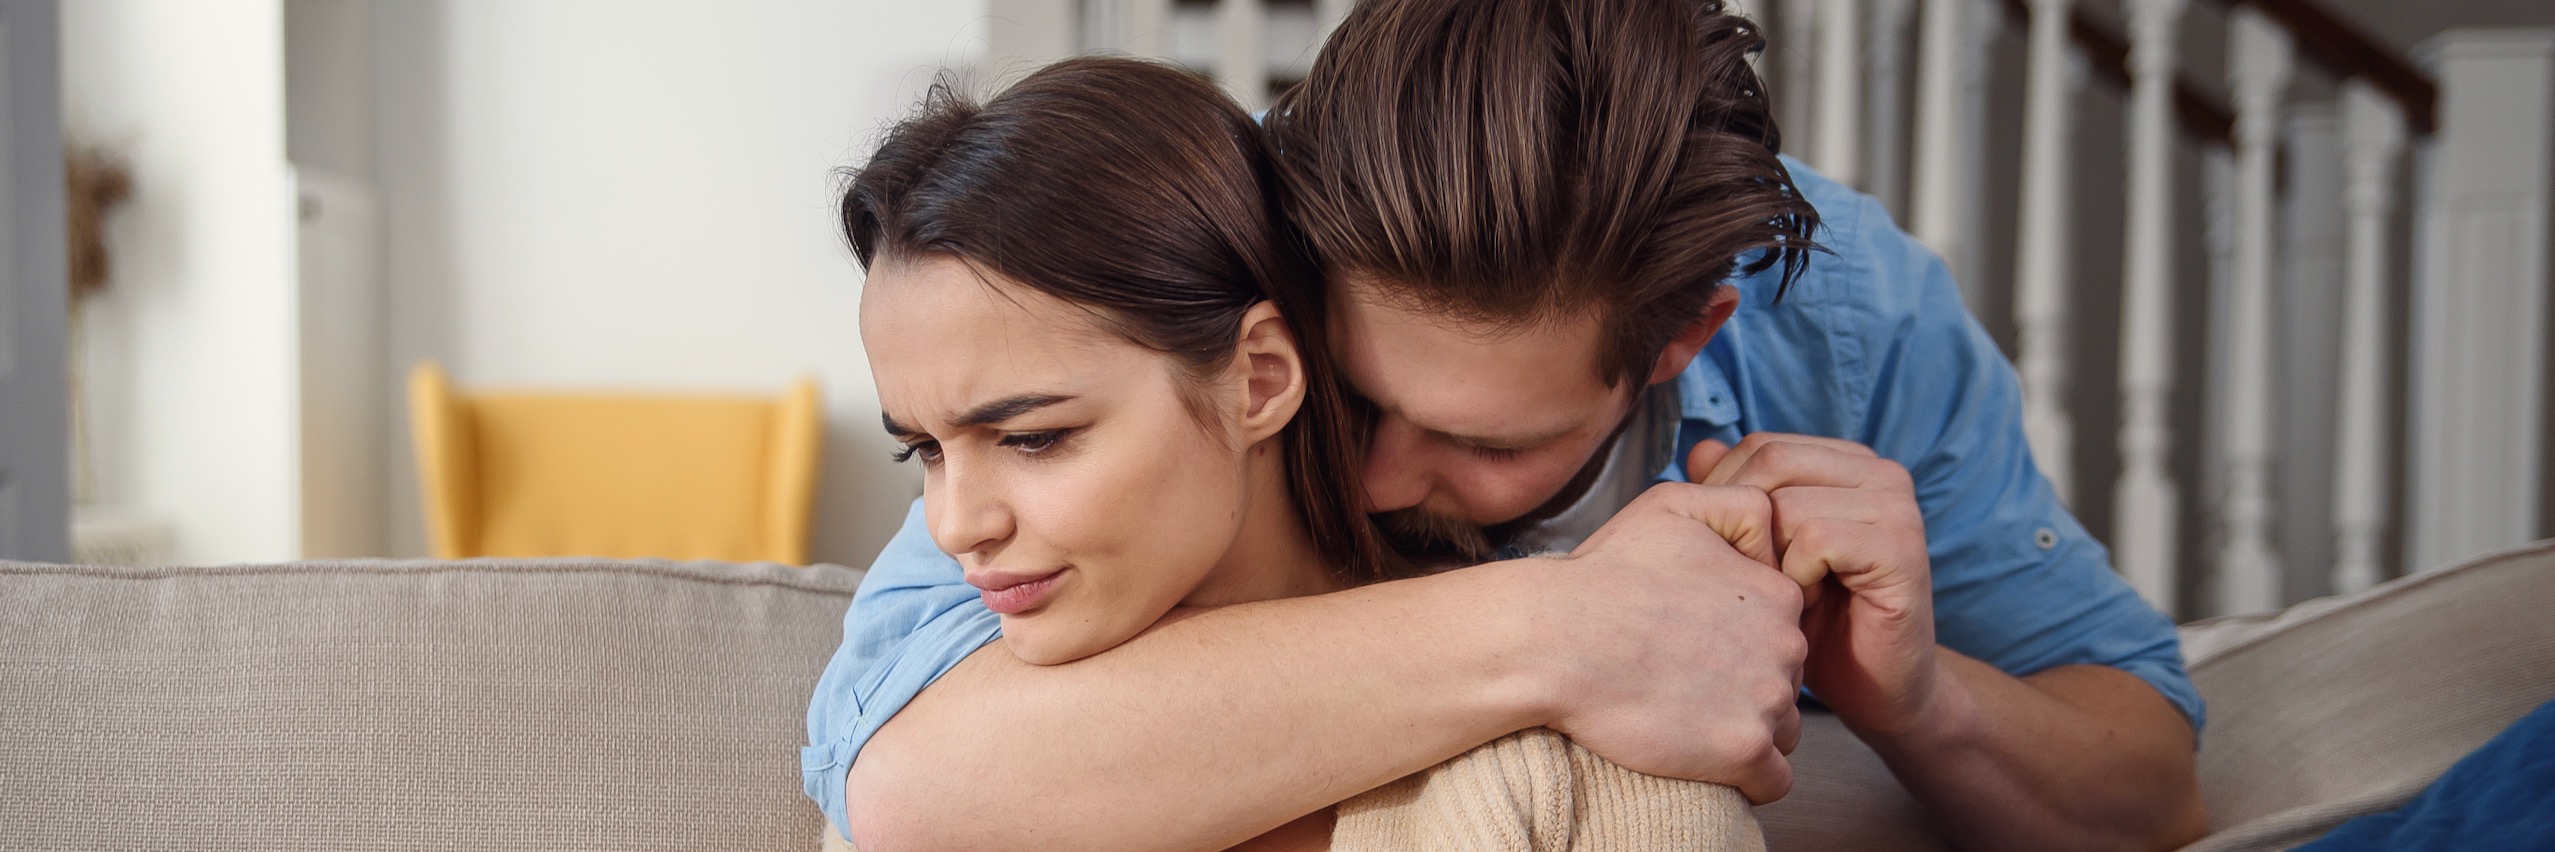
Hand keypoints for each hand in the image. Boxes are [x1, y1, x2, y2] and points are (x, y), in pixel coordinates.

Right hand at [1531, 481, 1808, 803]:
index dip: (1745, 641)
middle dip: (1748, 687)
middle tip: (1685, 683)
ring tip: (1689, 721)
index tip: (1697, 646)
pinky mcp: (1743, 750)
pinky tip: (1704, 760)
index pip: (1785, 629)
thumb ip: (1739, 507)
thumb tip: (1769, 538)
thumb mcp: (1674, 506)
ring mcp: (1768, 699)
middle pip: (1787, 681)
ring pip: (1783, 731)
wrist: (1557, 638)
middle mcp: (1786, 644)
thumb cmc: (1604, 574)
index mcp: (1776, 591)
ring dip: (1747, 731)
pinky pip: (1773, 782)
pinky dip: (1746, 779)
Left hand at [1688, 433, 1941, 740]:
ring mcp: (1897, 508)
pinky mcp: (1901, 549)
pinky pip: (1815, 539)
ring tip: (1785, 593)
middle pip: (1770, 464)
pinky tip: (1807, 603)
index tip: (1727, 549)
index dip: (1724, 494)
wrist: (1875, 689)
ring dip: (1769, 558)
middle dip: (1741, 523)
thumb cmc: (1813, 619)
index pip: (1760, 446)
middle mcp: (1881, 473)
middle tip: (1752, 575)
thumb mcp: (1762, 551)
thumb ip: (1736, 496)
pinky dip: (1796, 577)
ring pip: (1786, 504)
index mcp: (1848, 462)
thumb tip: (1700, 449)